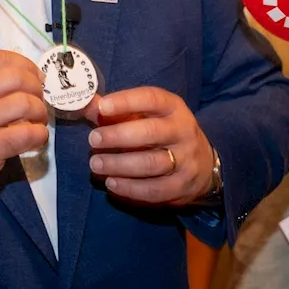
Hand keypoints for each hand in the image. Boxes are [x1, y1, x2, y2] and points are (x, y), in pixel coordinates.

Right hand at [0, 50, 48, 209]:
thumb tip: (29, 75)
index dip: (24, 64)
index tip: (34, 76)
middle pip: (16, 77)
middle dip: (36, 87)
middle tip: (37, 99)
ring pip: (25, 103)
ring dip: (40, 110)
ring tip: (37, 120)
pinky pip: (27, 133)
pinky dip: (39, 134)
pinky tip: (36, 137)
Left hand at [87, 87, 214, 204]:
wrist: (203, 165)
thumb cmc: (164, 133)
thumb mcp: (148, 116)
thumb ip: (117, 111)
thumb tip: (85, 104)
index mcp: (174, 108)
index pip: (152, 99)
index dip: (127, 101)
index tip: (102, 107)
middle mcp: (183, 131)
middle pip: (151, 132)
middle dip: (118, 136)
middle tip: (93, 140)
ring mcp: (186, 160)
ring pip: (151, 163)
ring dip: (119, 165)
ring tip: (96, 164)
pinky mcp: (182, 186)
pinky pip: (154, 190)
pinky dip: (130, 189)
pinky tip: (112, 183)